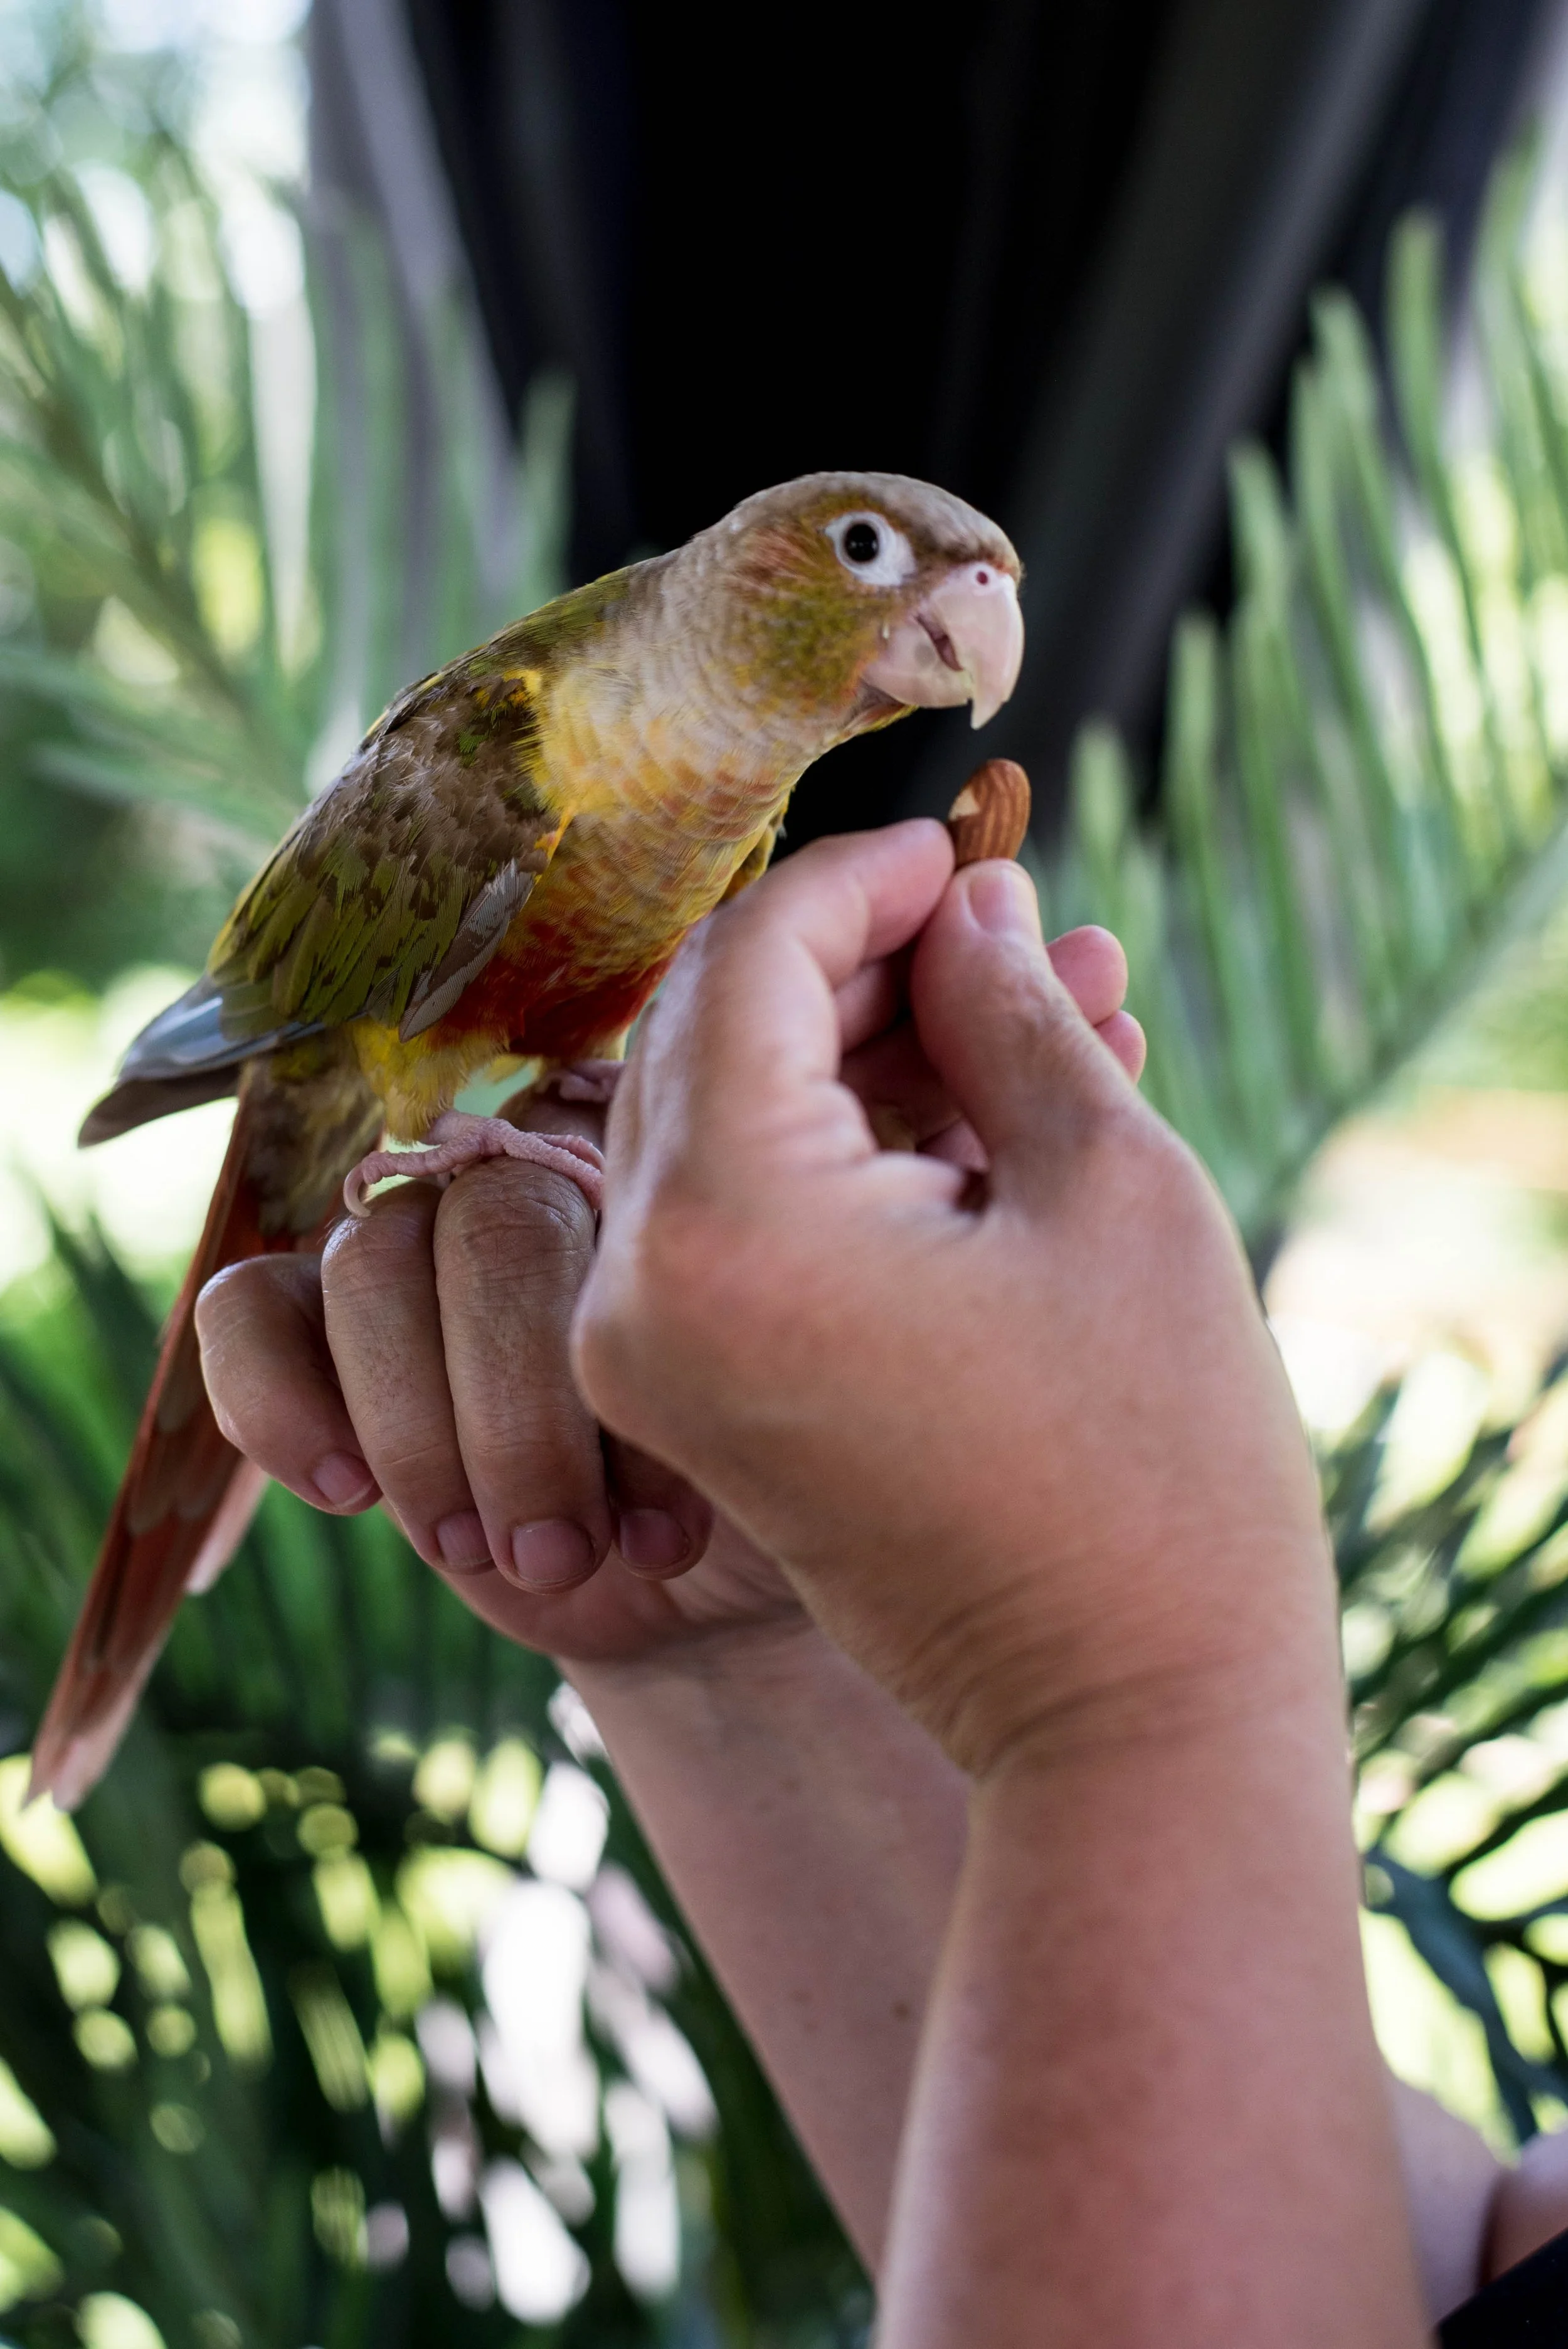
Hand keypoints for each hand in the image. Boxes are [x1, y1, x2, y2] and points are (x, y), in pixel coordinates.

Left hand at [573, 820, 1328, 1775]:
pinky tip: (959, 1113)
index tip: (963, 849)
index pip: (746, 965)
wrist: (1129, 1718)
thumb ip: (1009, 1013)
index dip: (858, 879)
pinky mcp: (691, 1401)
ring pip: (717, 1123)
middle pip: (709, 1038)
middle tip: (993, 931)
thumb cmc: (1153, 1463)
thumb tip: (967, 904)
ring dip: (848, 1053)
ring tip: (1007, 1016)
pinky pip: (733, 1219)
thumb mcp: (1107, 1188)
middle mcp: (639, 1292)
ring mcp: (650, 1359)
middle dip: (851, 962)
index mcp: (720, 1229)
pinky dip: (832, 1152)